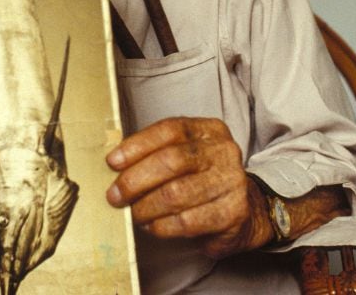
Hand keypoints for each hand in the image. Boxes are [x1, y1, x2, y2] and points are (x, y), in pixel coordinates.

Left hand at [104, 117, 273, 258]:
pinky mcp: (232, 212)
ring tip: (133, 213)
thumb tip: (115, 164)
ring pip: (176, 194)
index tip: (112, 162)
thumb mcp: (185, 157)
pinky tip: (152, 226)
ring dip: (145, 207)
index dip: (137, 145)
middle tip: (115, 195)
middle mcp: (224, 151)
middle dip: (135, 180)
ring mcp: (232, 181)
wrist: (243, 210)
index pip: (170, 130)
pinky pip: (186, 222)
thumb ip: (156, 154)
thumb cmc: (202, 180)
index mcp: (210, 130)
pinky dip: (161, 226)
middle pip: (171, 161)